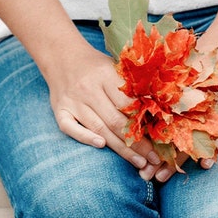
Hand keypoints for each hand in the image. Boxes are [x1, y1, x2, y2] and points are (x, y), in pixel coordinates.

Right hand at [45, 43, 163, 177]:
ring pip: (98, 128)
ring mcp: (73, 101)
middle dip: (136, 143)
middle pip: (115, 120)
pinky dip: (85, 138)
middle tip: (153, 159)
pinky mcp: (59, 110)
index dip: (143, 122)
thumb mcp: (113, 65)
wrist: (61, 54)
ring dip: (120, 149)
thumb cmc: (94, 63)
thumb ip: (129, 84)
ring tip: (139, 162)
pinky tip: (101, 146)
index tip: (157, 137)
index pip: (127, 103)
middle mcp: (88, 88)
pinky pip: (71, 128)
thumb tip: (155, 106)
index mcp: (104, 74)